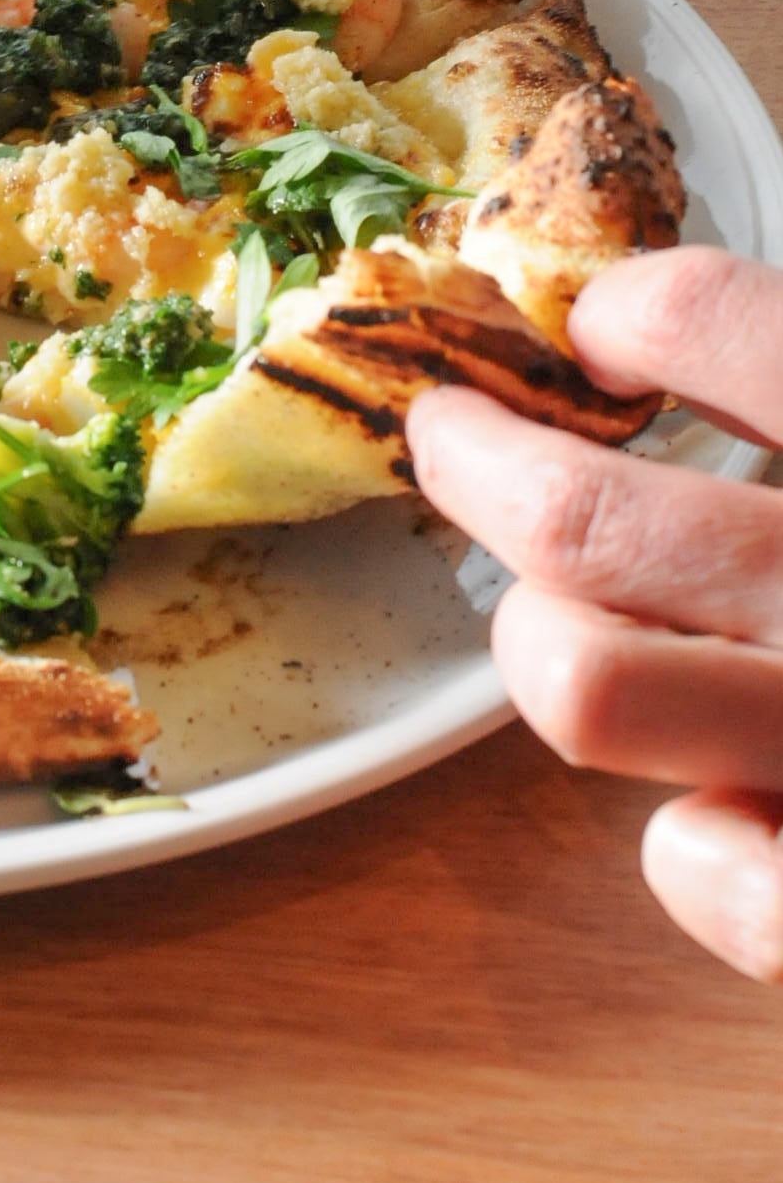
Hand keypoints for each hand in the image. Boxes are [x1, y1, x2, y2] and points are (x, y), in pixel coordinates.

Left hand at [408, 247, 782, 981]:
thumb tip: (681, 321)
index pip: (725, 329)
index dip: (636, 312)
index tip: (599, 323)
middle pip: (588, 519)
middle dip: (486, 467)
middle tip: (457, 437)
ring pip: (585, 685)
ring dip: (546, 644)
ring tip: (563, 619)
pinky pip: (700, 870)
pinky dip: (691, 845)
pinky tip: (717, 807)